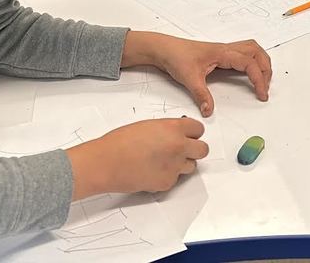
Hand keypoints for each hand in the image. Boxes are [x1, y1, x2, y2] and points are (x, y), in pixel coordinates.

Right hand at [67, 117, 207, 198]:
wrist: (106, 163)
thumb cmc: (120, 142)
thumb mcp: (148, 125)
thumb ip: (168, 129)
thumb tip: (176, 134)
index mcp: (174, 128)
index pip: (199, 129)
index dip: (192, 132)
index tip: (189, 134)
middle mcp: (178, 147)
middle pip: (203, 149)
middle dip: (194, 149)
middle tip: (184, 149)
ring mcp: (174, 167)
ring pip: (191, 166)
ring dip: (182, 163)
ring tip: (164, 161)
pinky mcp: (167, 183)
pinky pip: (175, 179)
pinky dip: (168, 175)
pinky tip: (153, 170)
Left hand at [122, 32, 271, 116]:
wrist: (164, 48)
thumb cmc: (176, 57)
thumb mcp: (189, 78)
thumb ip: (201, 95)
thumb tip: (209, 111)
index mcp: (222, 52)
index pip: (249, 63)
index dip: (259, 79)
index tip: (262, 94)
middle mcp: (226, 49)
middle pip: (256, 51)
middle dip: (265, 68)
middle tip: (265, 87)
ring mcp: (224, 51)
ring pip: (252, 50)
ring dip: (260, 62)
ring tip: (262, 80)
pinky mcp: (220, 54)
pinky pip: (243, 53)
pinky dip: (252, 62)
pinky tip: (248, 75)